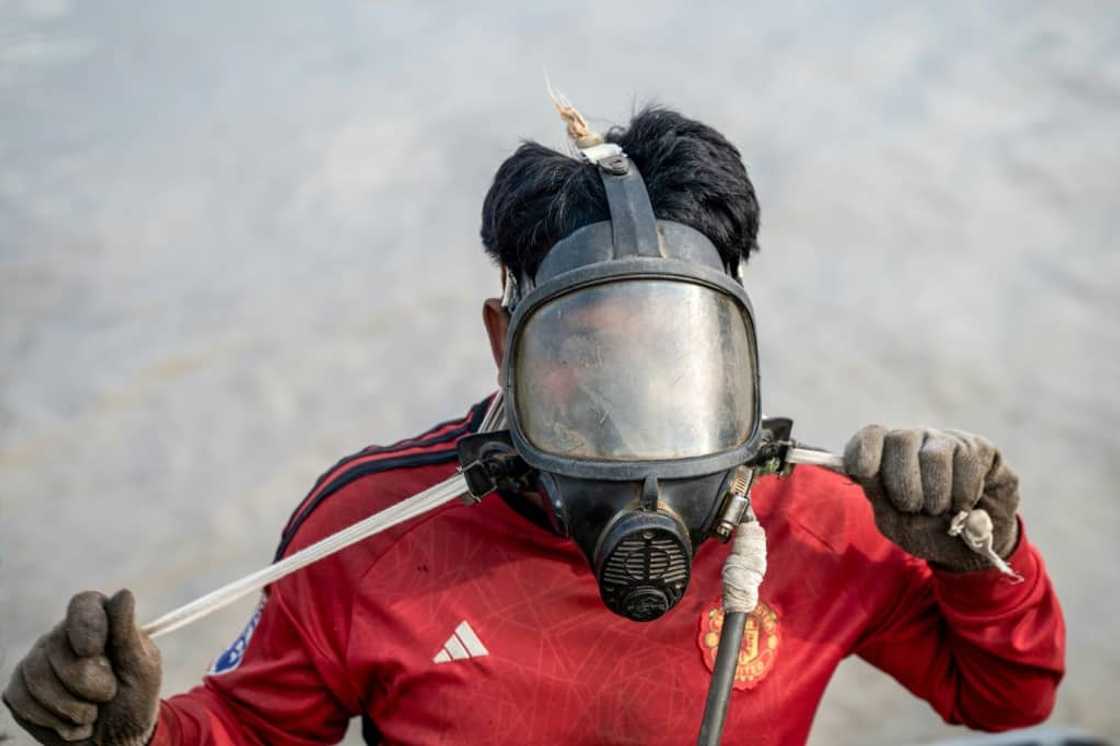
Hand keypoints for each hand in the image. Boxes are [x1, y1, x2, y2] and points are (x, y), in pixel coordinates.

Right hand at [3, 590, 161, 744]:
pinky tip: (72, 724)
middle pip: (57, 646)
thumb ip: (128, 634)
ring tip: (92, 714)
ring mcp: (38, 661)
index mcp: (100, 621)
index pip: (83, 604)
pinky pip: (21, 698)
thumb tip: (124, 594)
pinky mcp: (20, 690)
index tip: (92, 650)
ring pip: (36, 674)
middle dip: (86, 681)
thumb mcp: (141, 669)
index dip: (85, 624)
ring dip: (70, 705)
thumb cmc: (133, 700)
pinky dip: (51, 719)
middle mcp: (64, 635)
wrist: (115, 739)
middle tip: (108, 695)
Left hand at [844, 426, 1019, 571]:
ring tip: (940, 510)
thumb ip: (878, 496)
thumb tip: (860, 471)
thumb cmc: (926, 531)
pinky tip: (964, 504)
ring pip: (934, 454)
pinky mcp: (979, 448)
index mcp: (886, 456)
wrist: (972, 549)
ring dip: (935, 493)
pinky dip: (963, 493)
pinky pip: (967, 462)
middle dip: (904, 483)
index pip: (870, 436)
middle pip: (900, 440)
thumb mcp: (896, 522)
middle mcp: (915, 441)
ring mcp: (946, 441)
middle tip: (913, 507)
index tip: (864, 471)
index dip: (864, 449)